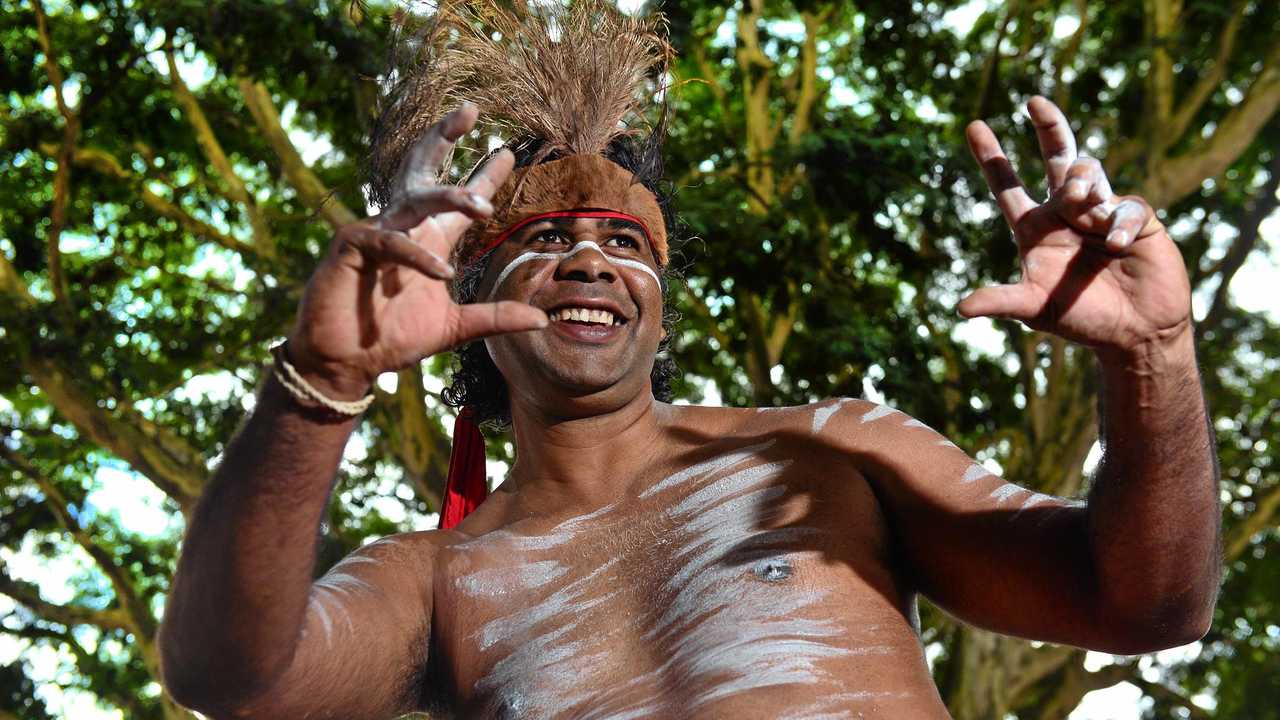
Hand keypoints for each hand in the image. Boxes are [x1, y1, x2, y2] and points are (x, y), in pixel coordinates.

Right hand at [287, 104, 547, 398]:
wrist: (347, 363)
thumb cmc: (393, 339)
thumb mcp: (455, 328)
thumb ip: (496, 318)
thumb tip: (541, 320)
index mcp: (428, 239)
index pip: (458, 200)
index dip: (483, 175)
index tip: (507, 152)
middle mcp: (404, 228)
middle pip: (423, 171)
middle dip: (444, 138)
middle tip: (470, 112)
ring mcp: (377, 232)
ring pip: (414, 199)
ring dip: (448, 197)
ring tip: (482, 205)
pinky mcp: (352, 247)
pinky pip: (390, 242)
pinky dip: (416, 255)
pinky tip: (442, 270)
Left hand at [958, 96, 1191, 358]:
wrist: (1136, 332)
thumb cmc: (1083, 319)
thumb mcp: (1036, 310)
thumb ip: (1002, 302)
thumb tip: (961, 308)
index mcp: (1036, 228)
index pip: (1008, 188)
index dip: (992, 159)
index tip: (973, 126)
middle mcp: (1067, 213)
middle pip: (1055, 160)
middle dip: (1047, 129)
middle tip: (1033, 102)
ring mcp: (1102, 211)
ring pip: (1089, 173)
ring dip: (1082, 182)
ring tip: (1080, 199)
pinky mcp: (1138, 219)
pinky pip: (1125, 208)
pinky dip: (1118, 223)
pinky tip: (1117, 245)